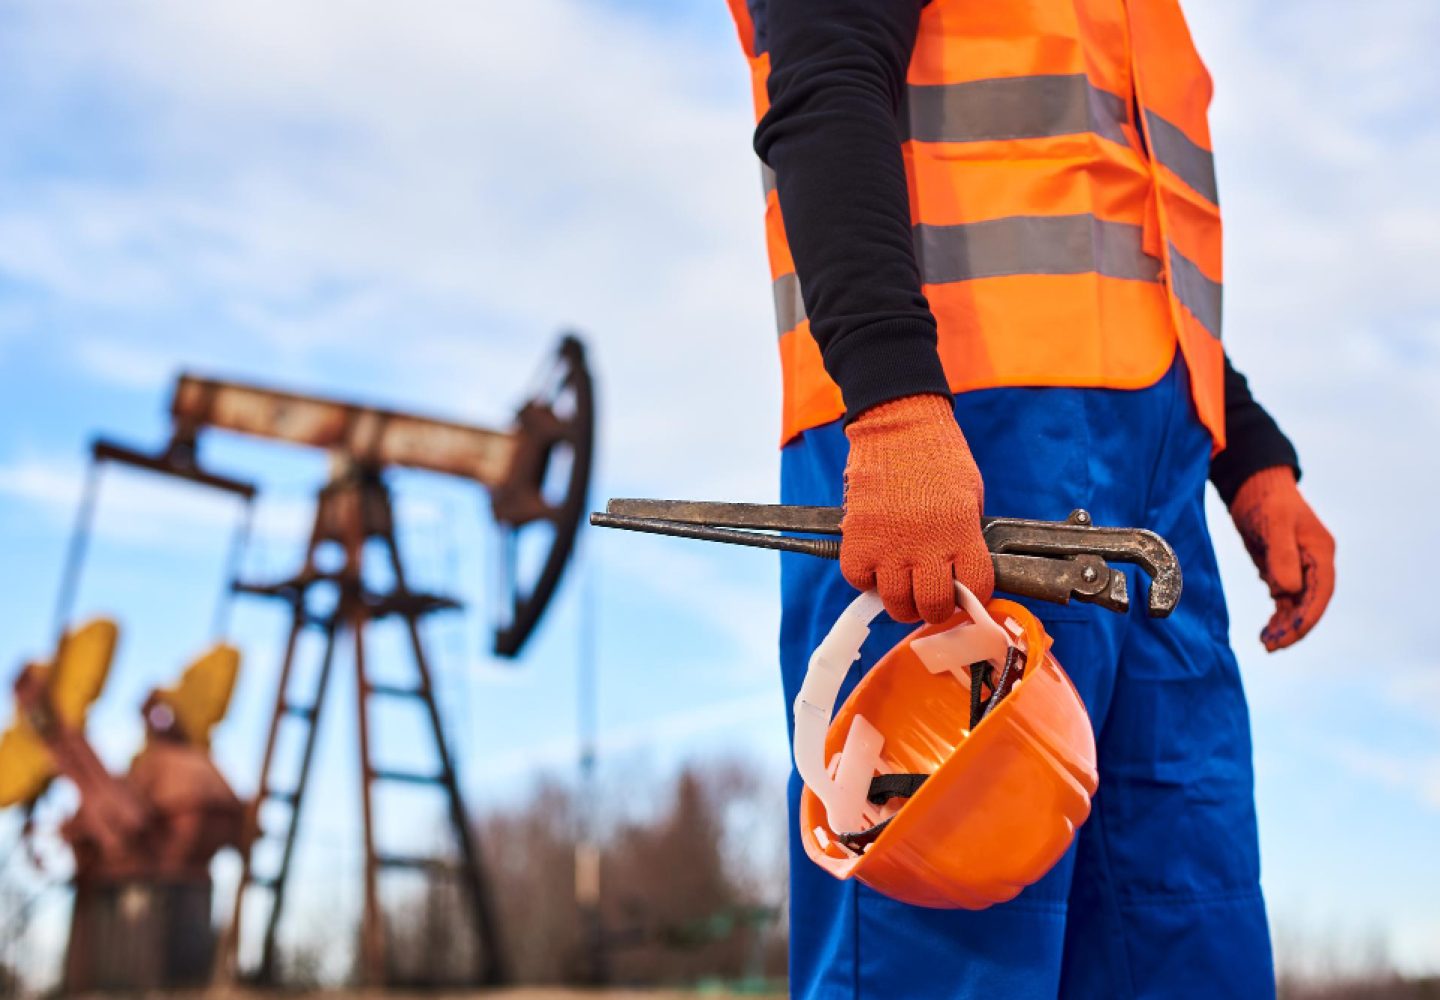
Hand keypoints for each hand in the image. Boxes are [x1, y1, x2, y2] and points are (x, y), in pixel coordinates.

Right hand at [840, 394, 992, 622]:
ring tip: (903, 584)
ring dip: (901, 600)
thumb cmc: (938, 454)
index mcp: (961, 533)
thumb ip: (966, 536)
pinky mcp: (857, 538)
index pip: (976, 589)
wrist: (898, 423)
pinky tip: (876, 564)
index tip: (965, 592)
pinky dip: (867, 579)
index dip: (973, 596)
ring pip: (895, 603)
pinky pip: (859, 579)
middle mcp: (926, 545)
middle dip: (934, 608)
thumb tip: (958, 571)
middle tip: (930, 596)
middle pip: (933, 606)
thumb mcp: (970, 495)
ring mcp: (889, 544)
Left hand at [1228, 466, 1334, 650]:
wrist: (1253, 484)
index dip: (1306, 618)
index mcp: (1321, 552)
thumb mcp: (1274, 524)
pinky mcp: (1283, 568)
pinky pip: (1285, 598)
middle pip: (1310, 603)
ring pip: (1297, 604)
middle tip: (1270, 646)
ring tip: (1266, 643)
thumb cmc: (1266, 500)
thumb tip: (1287, 592)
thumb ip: (1282, 556)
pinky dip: (1278, 614)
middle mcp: (1315, 562)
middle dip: (1293, 627)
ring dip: (1285, 625)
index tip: (1288, 636)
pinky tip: (1267, 629)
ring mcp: (1300, 566)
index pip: (1320, 593)